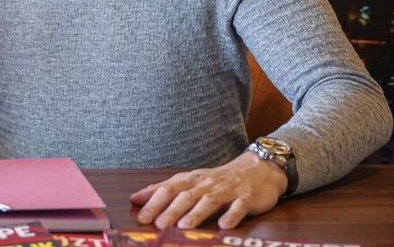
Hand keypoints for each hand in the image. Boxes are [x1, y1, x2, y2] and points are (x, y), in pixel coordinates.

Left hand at [129, 151, 286, 229]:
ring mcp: (227, 190)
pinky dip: (231, 215)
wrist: (258, 168)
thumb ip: (164, 190)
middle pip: (186, 195)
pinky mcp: (247, 198)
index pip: (169, 189)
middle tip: (158, 225)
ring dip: (196, 214)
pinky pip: (238, 207)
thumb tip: (135, 199)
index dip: (154, 202)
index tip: (141, 217)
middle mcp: (207, 183)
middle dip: (171, 210)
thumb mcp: (191, 181)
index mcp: (192, 180)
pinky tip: (224, 225)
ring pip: (209, 201)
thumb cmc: (219, 179)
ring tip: (184, 226)